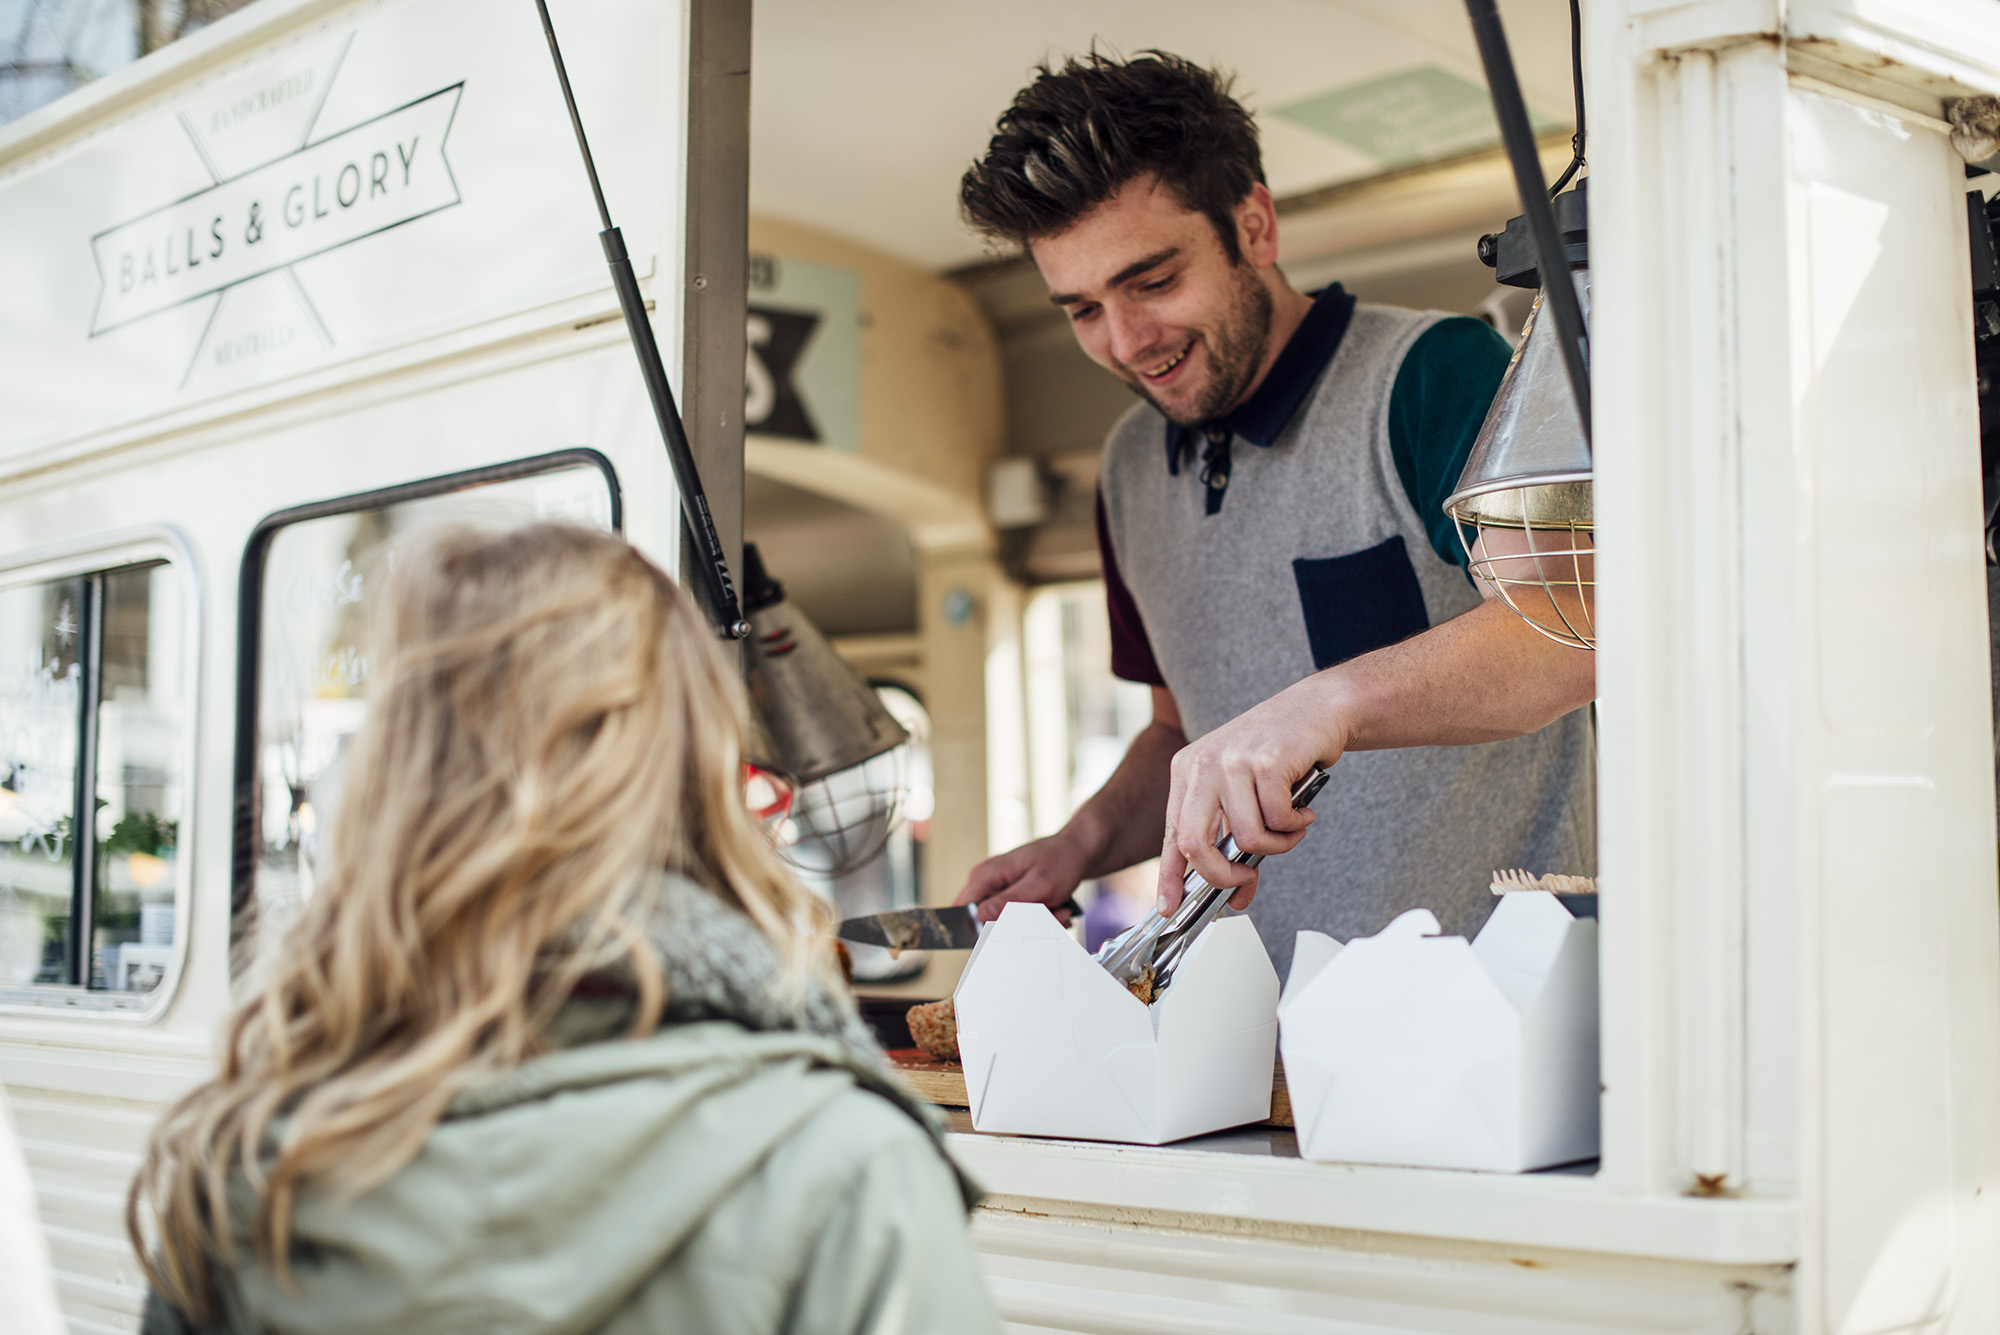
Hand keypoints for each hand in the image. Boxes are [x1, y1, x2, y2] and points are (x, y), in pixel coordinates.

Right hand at [954, 833, 1090, 922]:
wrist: (1075, 850)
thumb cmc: (1059, 861)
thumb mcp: (1039, 884)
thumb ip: (1010, 902)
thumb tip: (980, 916)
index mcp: (986, 876)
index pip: (964, 911)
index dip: (982, 930)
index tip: (1010, 936)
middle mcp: (986, 884)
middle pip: (988, 922)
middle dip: (1019, 928)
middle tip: (1051, 917)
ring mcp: (997, 891)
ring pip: (1006, 925)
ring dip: (1036, 924)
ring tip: (1060, 911)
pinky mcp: (1009, 899)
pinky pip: (1017, 919)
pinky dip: (1039, 920)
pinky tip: (1058, 910)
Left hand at [1156, 678, 1347, 912]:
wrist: (1317, 708)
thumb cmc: (1280, 754)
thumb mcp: (1243, 793)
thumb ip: (1234, 842)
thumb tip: (1237, 897)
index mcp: (1187, 770)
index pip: (1172, 833)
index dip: (1169, 876)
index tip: (1169, 906)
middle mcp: (1202, 764)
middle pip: (1195, 843)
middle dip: (1223, 875)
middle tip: (1247, 878)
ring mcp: (1232, 761)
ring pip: (1247, 838)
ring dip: (1277, 844)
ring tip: (1290, 826)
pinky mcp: (1266, 762)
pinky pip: (1278, 821)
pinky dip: (1296, 825)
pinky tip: (1302, 809)